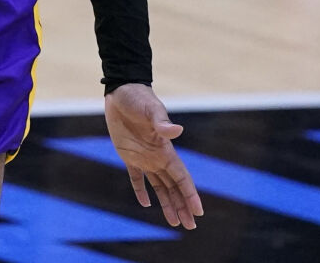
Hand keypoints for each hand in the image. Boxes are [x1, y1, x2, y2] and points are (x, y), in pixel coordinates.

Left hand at [104, 84, 203, 228]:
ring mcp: (144, 158)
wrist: (121, 92)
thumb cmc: (139, 99)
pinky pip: (136, 178)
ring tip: (175, 222)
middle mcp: (158, 157)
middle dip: (183, 206)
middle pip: (174, 188)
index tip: (198, 212)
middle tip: (190, 226)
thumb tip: (176, 130)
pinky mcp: (128, 155)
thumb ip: (162, 123)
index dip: (190, 195)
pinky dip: (140, 190)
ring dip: (167, 203)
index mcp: (166, 150)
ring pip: (159, 187)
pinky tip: (145, 203)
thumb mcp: (151, 110)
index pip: (182, 178)